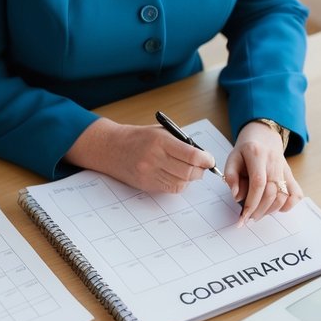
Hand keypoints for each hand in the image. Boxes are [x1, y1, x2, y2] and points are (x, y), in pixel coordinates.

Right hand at [65, 120, 215, 193]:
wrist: (111, 148)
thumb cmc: (138, 137)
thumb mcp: (160, 132)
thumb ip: (181, 142)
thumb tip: (202, 156)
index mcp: (160, 141)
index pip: (192, 155)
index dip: (206, 159)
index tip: (209, 160)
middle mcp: (154, 158)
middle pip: (189, 172)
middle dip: (200, 170)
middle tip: (203, 166)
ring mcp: (150, 173)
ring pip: (182, 183)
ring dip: (190, 178)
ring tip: (190, 171)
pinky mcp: (147, 184)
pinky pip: (171, 188)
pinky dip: (179, 184)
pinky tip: (178, 176)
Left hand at [225, 120, 302, 223]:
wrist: (264, 136)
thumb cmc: (246, 150)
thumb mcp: (232, 158)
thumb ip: (231, 176)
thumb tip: (237, 196)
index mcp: (257, 154)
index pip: (258, 183)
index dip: (251, 202)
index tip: (243, 217)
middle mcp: (274, 162)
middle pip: (271, 192)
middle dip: (259, 210)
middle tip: (249, 218)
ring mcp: (285, 169)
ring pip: (283, 196)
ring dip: (270, 210)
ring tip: (258, 213)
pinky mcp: (291, 176)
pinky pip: (296, 195)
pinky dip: (287, 206)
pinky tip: (275, 208)